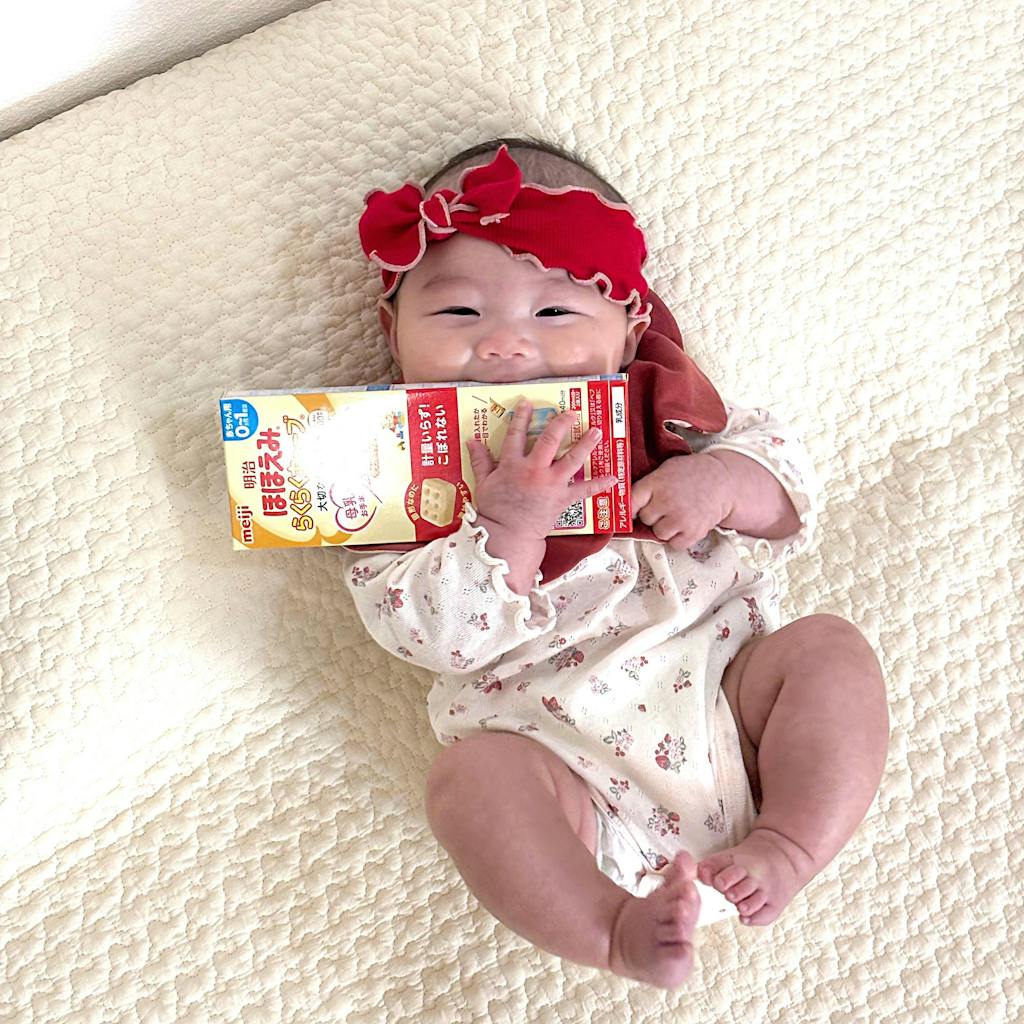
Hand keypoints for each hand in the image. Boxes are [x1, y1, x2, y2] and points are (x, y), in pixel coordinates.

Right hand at [466, 400, 617, 542]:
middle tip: (573, 412)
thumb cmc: (494, 511)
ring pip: (572, 459)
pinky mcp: (563, 499)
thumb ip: (480, 461)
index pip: (517, 434)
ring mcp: (551, 484)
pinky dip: (600, 484)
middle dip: (562, 423)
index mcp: (512, 464)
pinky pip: (584, 490)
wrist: (508, 535)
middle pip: (551, 439)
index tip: (528, 403)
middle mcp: (534, 470)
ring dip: (586, 443)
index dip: (522, 417)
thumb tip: (471, 441)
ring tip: (597, 432)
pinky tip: (614, 477)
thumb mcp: (483, 484)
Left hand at [631, 453, 734, 550]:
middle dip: (653, 515)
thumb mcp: (666, 469)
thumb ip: (648, 484)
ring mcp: (679, 518)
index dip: (629, 507)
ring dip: (665, 527)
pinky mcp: (693, 532)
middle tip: (665, 507)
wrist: (724, 481)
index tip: (631, 511)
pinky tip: (684, 524)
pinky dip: (678, 537)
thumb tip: (625, 500)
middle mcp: (666, 501)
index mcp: (656, 482)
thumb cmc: (692, 473)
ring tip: (676, 515)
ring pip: (658, 533)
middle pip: (645, 518)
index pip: (631, 501)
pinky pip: (674, 544)